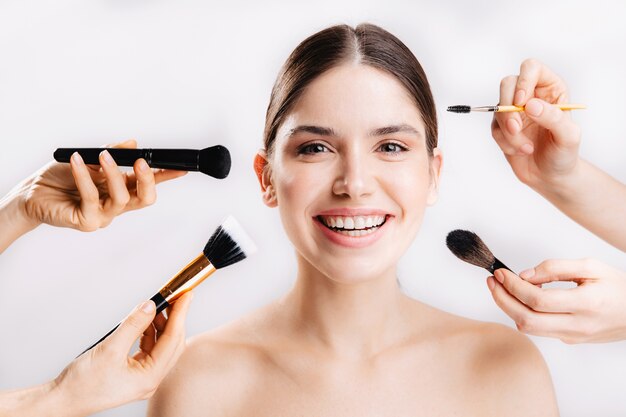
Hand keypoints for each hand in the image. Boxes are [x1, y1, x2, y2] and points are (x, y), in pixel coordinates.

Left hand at [15, 139, 185, 231]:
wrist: (32, 193)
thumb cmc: (59, 179)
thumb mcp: (89, 159)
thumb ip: (112, 153)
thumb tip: (133, 144)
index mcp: (120, 190)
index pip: (148, 184)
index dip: (166, 177)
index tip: (180, 168)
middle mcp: (115, 205)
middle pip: (144, 199)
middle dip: (148, 180)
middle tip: (142, 162)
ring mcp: (103, 215)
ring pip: (121, 198)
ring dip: (114, 174)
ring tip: (104, 156)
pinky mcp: (86, 221)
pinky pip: (92, 197)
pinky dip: (86, 176)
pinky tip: (79, 161)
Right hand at [53, 292, 192, 416]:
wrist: (62, 400)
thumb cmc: (82, 383)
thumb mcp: (110, 348)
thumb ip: (133, 325)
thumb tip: (150, 306)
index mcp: (150, 377)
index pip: (173, 340)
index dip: (180, 315)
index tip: (186, 296)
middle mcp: (150, 379)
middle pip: (171, 344)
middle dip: (173, 319)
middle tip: (175, 298)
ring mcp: (143, 377)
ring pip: (161, 346)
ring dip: (160, 326)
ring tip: (155, 308)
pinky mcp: (134, 374)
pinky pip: (149, 349)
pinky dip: (149, 334)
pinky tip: (143, 322)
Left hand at [487, 259, 625, 342]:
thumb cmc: (618, 287)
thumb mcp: (592, 267)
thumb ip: (556, 268)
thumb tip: (525, 275)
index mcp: (587, 303)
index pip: (538, 299)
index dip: (513, 286)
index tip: (500, 272)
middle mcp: (578, 325)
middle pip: (526, 319)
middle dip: (502, 299)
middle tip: (492, 281)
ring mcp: (573, 336)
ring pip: (529, 328)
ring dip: (508, 307)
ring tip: (500, 287)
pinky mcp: (570, 340)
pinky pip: (538, 329)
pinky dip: (522, 313)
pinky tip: (520, 297)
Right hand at [491, 59, 581, 190]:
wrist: (550, 176)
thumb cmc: (564, 153)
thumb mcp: (568, 136)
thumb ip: (553, 118)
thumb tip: (531, 105)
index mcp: (550, 89)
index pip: (531, 68)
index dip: (523, 81)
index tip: (522, 102)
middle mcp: (531, 95)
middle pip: (508, 83)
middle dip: (508, 108)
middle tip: (516, 128)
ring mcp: (514, 111)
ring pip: (498, 108)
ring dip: (509, 132)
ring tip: (526, 148)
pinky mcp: (502, 127)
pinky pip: (495, 129)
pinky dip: (506, 142)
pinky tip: (521, 151)